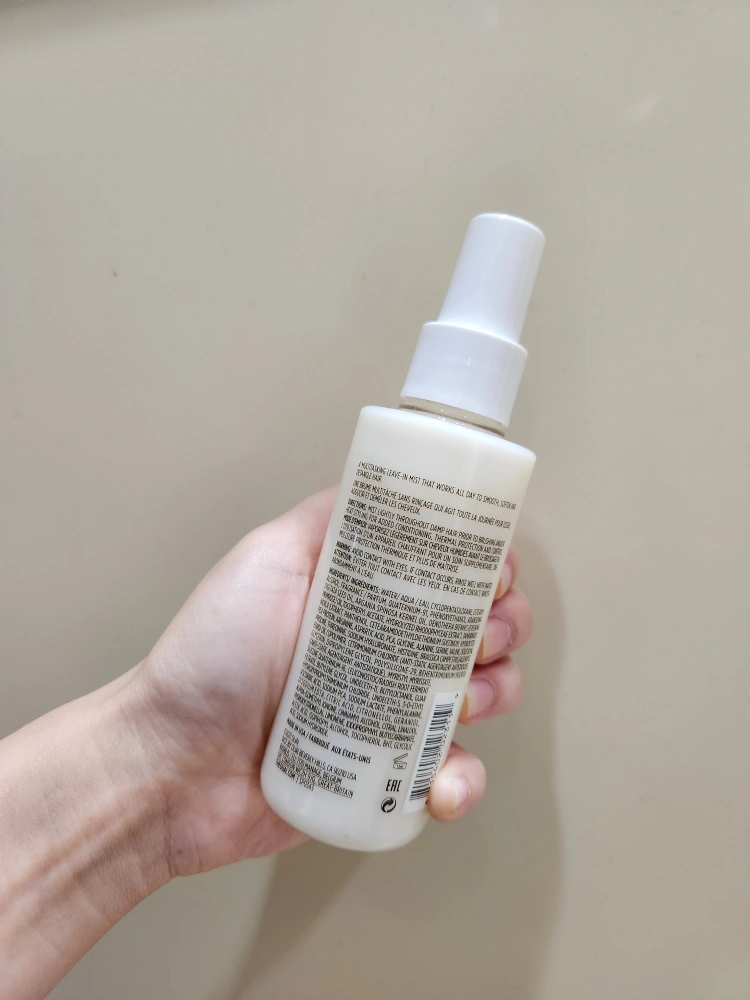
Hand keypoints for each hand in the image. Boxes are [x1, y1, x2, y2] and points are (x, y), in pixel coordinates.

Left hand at [129, 487, 533, 874]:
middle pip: (481, 628)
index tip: (492, 578)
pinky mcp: (387, 775)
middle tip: (481, 640)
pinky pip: (451, 774)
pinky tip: (440, 784)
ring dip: (495, 695)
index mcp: (364, 596)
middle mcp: (385, 649)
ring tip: (460, 705)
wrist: (173, 763)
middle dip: (503, 629)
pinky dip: (461, 780)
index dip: (487, 570)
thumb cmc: (209, 657)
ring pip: (482, 695)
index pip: (449, 571)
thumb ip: (327, 518)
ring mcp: (389, 713)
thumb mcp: (268, 558)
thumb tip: (385, 484)